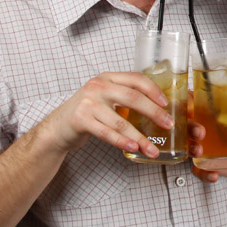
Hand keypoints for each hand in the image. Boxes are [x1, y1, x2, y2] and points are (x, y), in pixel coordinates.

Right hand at [36, 72, 172, 160]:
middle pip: (133, 98)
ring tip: (152, 148)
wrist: (58, 126)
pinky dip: (122, 141)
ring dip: (140, 137)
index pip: (136, 79)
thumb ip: (124, 96)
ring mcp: (88, 103)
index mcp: (107, 78)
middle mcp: (98, 87)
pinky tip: (134, 148)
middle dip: (154, 112)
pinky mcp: (81, 120)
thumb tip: (157, 107)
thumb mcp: (105, 97)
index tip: (166, 103)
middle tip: (168, 125)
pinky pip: (107, 133)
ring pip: (121, 121)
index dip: (154, 90)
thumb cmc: (87, 112)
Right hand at [189, 108, 226, 182]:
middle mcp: (205, 129)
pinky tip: (214, 175)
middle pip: (187, 126)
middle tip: (200, 132)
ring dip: (191, 149)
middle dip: (189, 128)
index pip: (193, 104)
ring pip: (189, 147)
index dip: (186, 103)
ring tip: (199, 152)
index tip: (187, 104)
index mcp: (213, 113)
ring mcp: (205, 147)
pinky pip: (199, 170)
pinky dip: (203, 173)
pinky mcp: (209, 164)